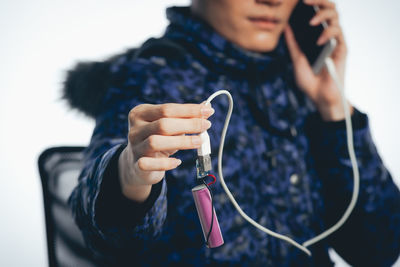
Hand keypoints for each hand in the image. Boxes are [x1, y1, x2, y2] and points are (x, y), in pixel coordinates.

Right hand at [118, 103, 213, 201]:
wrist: (140, 165)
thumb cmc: (160, 140)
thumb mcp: (170, 126)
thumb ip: (185, 116)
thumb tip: (207, 107)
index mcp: (140, 113)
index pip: (167, 109)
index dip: (189, 110)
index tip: (207, 111)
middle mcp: (134, 129)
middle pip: (163, 124)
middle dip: (188, 124)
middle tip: (206, 125)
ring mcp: (135, 148)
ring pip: (155, 142)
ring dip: (181, 141)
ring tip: (199, 141)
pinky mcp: (137, 165)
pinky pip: (150, 164)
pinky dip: (166, 163)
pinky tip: (178, 162)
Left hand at [284, 0, 352, 120]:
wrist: (319, 98)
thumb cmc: (309, 81)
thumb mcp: (296, 59)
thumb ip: (292, 43)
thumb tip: (286, 26)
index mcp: (317, 36)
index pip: (317, 12)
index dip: (312, 2)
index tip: (299, 0)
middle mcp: (328, 36)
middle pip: (329, 8)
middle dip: (319, 0)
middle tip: (305, 0)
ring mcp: (336, 41)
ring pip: (335, 16)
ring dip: (323, 14)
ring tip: (311, 21)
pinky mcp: (342, 49)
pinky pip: (338, 34)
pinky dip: (328, 33)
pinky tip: (319, 41)